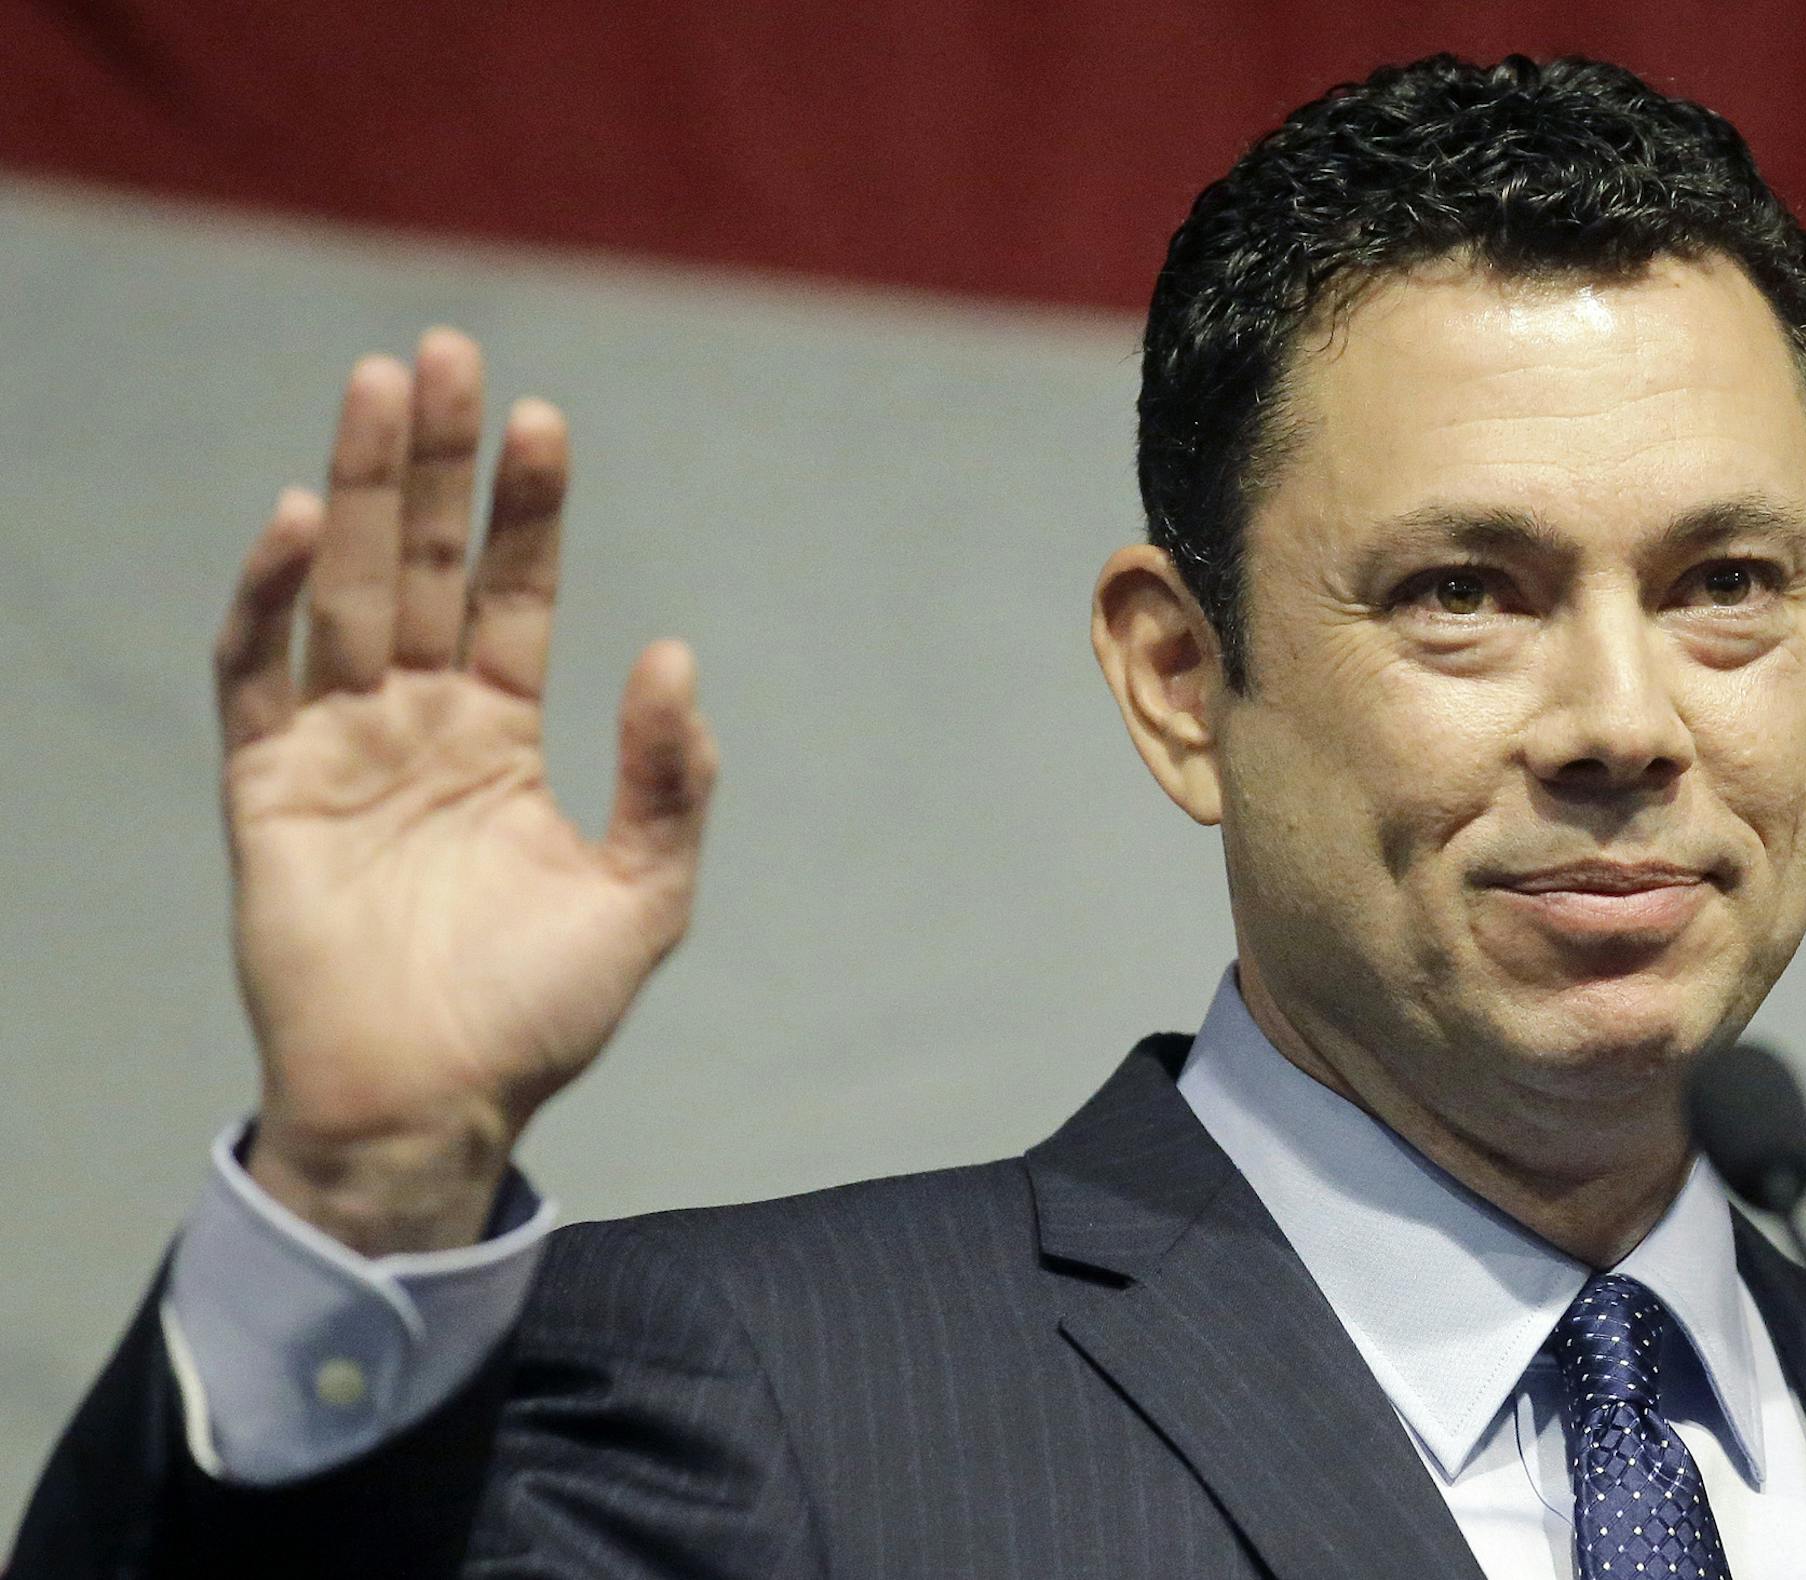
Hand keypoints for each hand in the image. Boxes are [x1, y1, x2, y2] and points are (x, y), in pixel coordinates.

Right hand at [214, 330, 718, 1252]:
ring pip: (345, 591)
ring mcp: (339, 748)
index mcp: (500, 736)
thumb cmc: (537, 1018)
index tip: (543, 421)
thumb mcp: (642, 897)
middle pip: (424, 566)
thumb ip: (670, 781)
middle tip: (449, 352)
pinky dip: (271, 599)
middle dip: (435, 464)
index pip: (512, 595)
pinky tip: (301, 523)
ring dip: (358, 492)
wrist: (431, 1111)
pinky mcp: (266, 787)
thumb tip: (671, 652)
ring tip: (380, 386)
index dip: (526, 510)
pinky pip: (258, 673)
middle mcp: (418, 724)